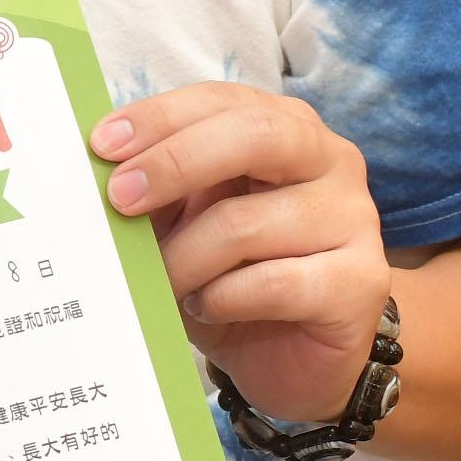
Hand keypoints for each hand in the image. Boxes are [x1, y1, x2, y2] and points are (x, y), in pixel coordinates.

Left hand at [93, 83, 388, 425]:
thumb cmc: (234, 277)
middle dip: (176, 162)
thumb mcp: (186, 224)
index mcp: (285, 129)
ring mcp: (354, 219)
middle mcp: (329, 161)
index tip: (102, 145)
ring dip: (186, 257)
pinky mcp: (361, 280)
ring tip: (164, 281)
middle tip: (120, 198)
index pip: (223, 101)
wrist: (293, 359)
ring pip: (249, 223)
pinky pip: (275, 282)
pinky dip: (223, 297)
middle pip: (256, 135)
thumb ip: (157, 191)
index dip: (161, 118)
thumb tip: (99, 171)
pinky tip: (206, 306)